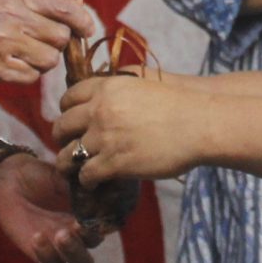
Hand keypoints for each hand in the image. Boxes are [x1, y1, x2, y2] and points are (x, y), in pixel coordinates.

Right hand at [0, 0, 100, 87]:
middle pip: (61, 36)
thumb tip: (77, 9)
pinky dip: (25, 75)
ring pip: (50, 60)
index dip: (82, 20)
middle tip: (40, 44)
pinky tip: (9, 66)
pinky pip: (31, 77)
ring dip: (42, 62)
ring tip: (21, 55)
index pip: (65, 6)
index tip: (85, 29)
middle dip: (56, 44)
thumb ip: (34, 3)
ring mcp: (5, 43)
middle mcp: (12, 16)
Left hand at [0, 152, 98, 262]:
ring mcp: (62, 246)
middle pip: (98, 245)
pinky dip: (47, 254)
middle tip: (76, 226)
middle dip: (89, 240)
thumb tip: (92, 185)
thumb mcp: (60, 176)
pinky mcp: (41, 253)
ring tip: (60, 234)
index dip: (104, 221)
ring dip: (73, 252)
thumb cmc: (39, 175)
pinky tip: (37, 236)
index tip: (95, 212)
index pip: (107, 224)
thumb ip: (76, 185)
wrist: (10, 180)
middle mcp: (80, 233)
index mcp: (90, 214)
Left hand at [55, 75, 213, 183]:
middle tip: (68, 144)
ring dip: (67, 163)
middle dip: (61, 137)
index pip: (69, 98)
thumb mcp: (145, 80)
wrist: (200, 124)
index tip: (71, 120)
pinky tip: (92, 182)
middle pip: (62, 126)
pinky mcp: (114, 163)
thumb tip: (108, 87)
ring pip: (68, 155)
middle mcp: (99, 111)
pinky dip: (86, 180)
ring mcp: (105, 138)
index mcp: (106, 88)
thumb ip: (121, 82)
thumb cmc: (180, 101)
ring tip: (72, 169)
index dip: (66, 111)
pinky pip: (86, 175)